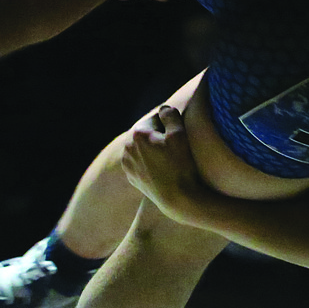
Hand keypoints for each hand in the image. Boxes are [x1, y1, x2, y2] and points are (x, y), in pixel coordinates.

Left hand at [121, 105, 206, 220]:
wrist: (177, 198)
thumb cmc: (181, 165)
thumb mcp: (180, 135)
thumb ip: (170, 115)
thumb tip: (163, 109)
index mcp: (138, 133)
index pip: (156, 118)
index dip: (170, 125)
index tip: (179, 137)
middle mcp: (127, 147)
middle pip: (148, 133)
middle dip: (160, 136)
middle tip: (175, 148)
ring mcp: (128, 163)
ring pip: (143, 148)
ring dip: (154, 149)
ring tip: (169, 160)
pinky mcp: (131, 176)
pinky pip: (141, 162)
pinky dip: (149, 162)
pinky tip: (162, 169)